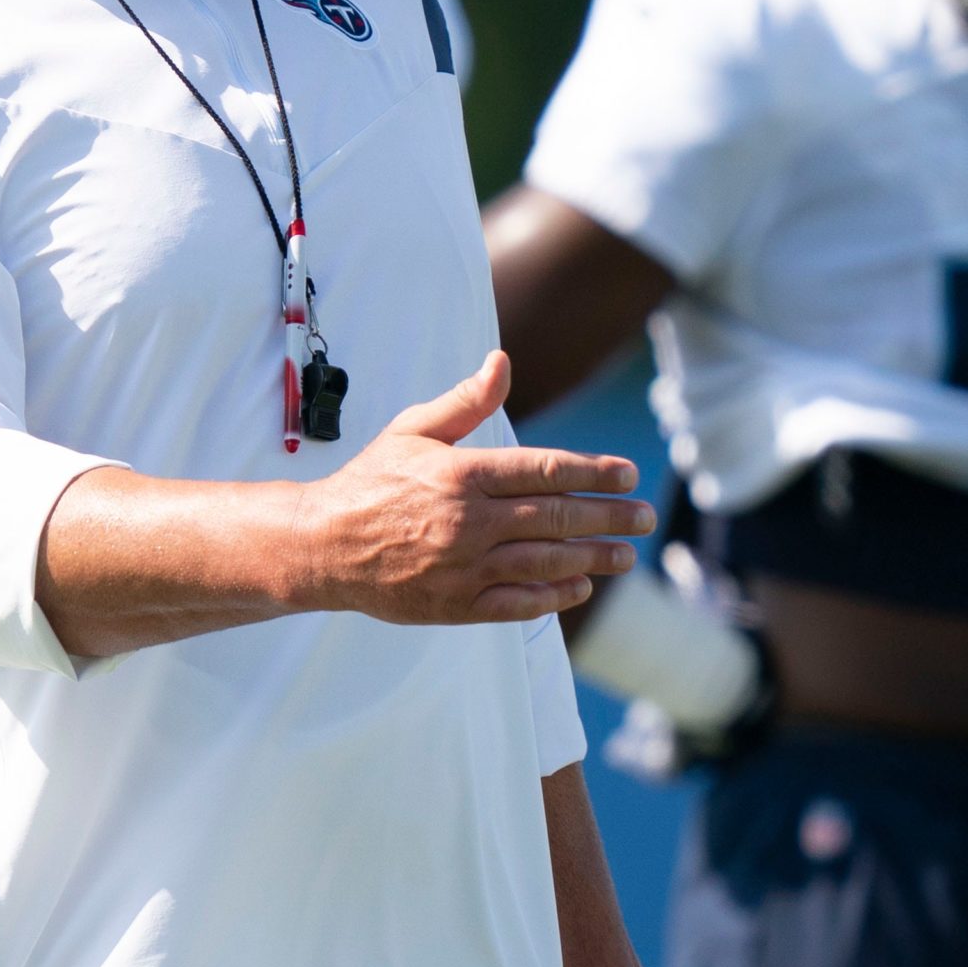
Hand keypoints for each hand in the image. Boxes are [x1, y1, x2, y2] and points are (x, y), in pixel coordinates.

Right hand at [289, 351, 649, 624]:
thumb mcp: (413, 429)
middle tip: (645, 518)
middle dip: (608, 517)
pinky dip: (553, 596)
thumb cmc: (371, 481)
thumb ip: (465, 402)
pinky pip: (518, 603)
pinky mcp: (455, 605)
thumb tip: (502, 361)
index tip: (627, 475)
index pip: (544, 470)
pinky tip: (579, 586)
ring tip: (624, 555)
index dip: (593, 473)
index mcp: (462, 474)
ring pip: (545, 562)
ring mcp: (464, 567)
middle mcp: (469, 521)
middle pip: (556, 517)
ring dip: (593, 558)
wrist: (323, 546)